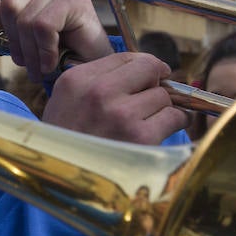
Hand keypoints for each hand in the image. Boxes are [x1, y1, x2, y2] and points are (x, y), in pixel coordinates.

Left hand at [0, 0, 112, 81]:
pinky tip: (52, 59)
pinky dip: (43, 50)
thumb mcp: (16, 30)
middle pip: (8, 4)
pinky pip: (42, 26)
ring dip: (30, 50)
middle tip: (27, 59)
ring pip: (24, 18)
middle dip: (14, 40)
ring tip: (42, 61)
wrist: (86, 69)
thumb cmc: (54, 49)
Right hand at [42, 52, 188, 144]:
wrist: (61, 177)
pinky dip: (175, 122)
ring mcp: (121, 114)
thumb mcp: (66, 100)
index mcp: (78, 79)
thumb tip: (142, 71)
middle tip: (150, 98)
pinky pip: (174, 117)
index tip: (149, 77)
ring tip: (148, 121)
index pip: (125, 58)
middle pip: (149, 70)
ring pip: (163, 95)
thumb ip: (94, 80)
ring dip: (161, 107)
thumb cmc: (65, 141)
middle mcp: (99, 92)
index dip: (143, 67)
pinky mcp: (140, 137)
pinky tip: (164, 129)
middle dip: (154, 83)